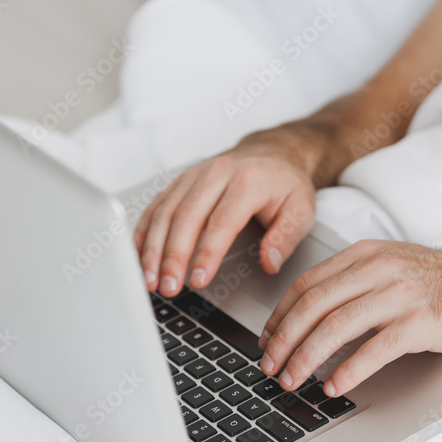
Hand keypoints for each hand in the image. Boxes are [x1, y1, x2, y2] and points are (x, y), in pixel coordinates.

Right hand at [135, 130, 317, 296]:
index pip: (222, 221)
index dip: (207, 253)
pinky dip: (144, 232)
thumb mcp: (302, 210)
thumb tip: (270, 263)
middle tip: (169, 287)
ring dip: (153, 248)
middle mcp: (216, 173)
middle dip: (173, 256)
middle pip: (186, 217)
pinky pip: (156, 206)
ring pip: (165, 212)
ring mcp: (194, 175)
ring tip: (151, 280)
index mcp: (247, 181)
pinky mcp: (180, 181)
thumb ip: (286, 238)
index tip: (198, 280)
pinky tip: (139, 257)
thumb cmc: (285, 185)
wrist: (274, 154)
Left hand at [257, 240, 441, 396]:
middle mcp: (380, 269)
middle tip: (270, 367)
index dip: (279, 316)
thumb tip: (311, 314)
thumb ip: (355, 284)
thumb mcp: (394, 270)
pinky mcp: (421, 322)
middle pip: (314, 305)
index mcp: (367, 254)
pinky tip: (334, 386)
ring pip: (336, 327)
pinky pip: (374, 349)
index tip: (266, 340)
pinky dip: (348, 370)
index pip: (307, 284)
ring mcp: (401, 294)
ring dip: (307, 358)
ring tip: (293, 380)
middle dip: (284, 340)